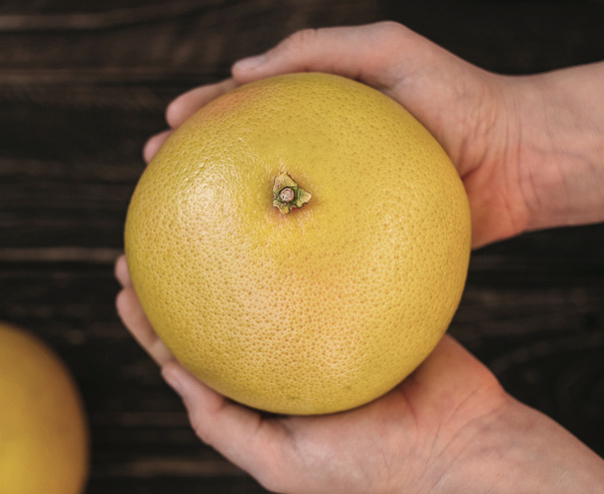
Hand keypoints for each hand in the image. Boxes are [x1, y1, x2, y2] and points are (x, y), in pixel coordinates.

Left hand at [116, 256, 603, 493]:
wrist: (461, 443)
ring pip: (261, 274)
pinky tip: (272, 207)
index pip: (189, 349)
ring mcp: (318, 321)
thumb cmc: (371, 468)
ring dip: (225, 243)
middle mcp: (281, 351)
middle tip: (141, 238)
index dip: (152, 319)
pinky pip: (320, 262)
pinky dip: (292, 237)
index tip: (126, 283)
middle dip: (175, 273)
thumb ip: (222, 425)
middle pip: (216, 302)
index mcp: (257, 391)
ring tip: (193, 209)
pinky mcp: (358, 298)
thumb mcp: (280, 463)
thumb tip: (168, 370)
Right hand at [145, 22, 603, 247]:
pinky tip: (238, 267)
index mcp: (314, 113)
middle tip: (154, 171)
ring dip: (218, 213)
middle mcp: (314, 158)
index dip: (201, 115)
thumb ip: (318, 50)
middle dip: (192, 162)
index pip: (245, 109)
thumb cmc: (456, 96)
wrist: (515, 161)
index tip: (167, 126)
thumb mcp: (389, 50)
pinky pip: (302, 250)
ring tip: (176, 223)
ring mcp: (329, 202)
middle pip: (240, 158)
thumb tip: (241, 72)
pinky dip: (268, 257)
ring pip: (261, 209)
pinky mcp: (350, 241)